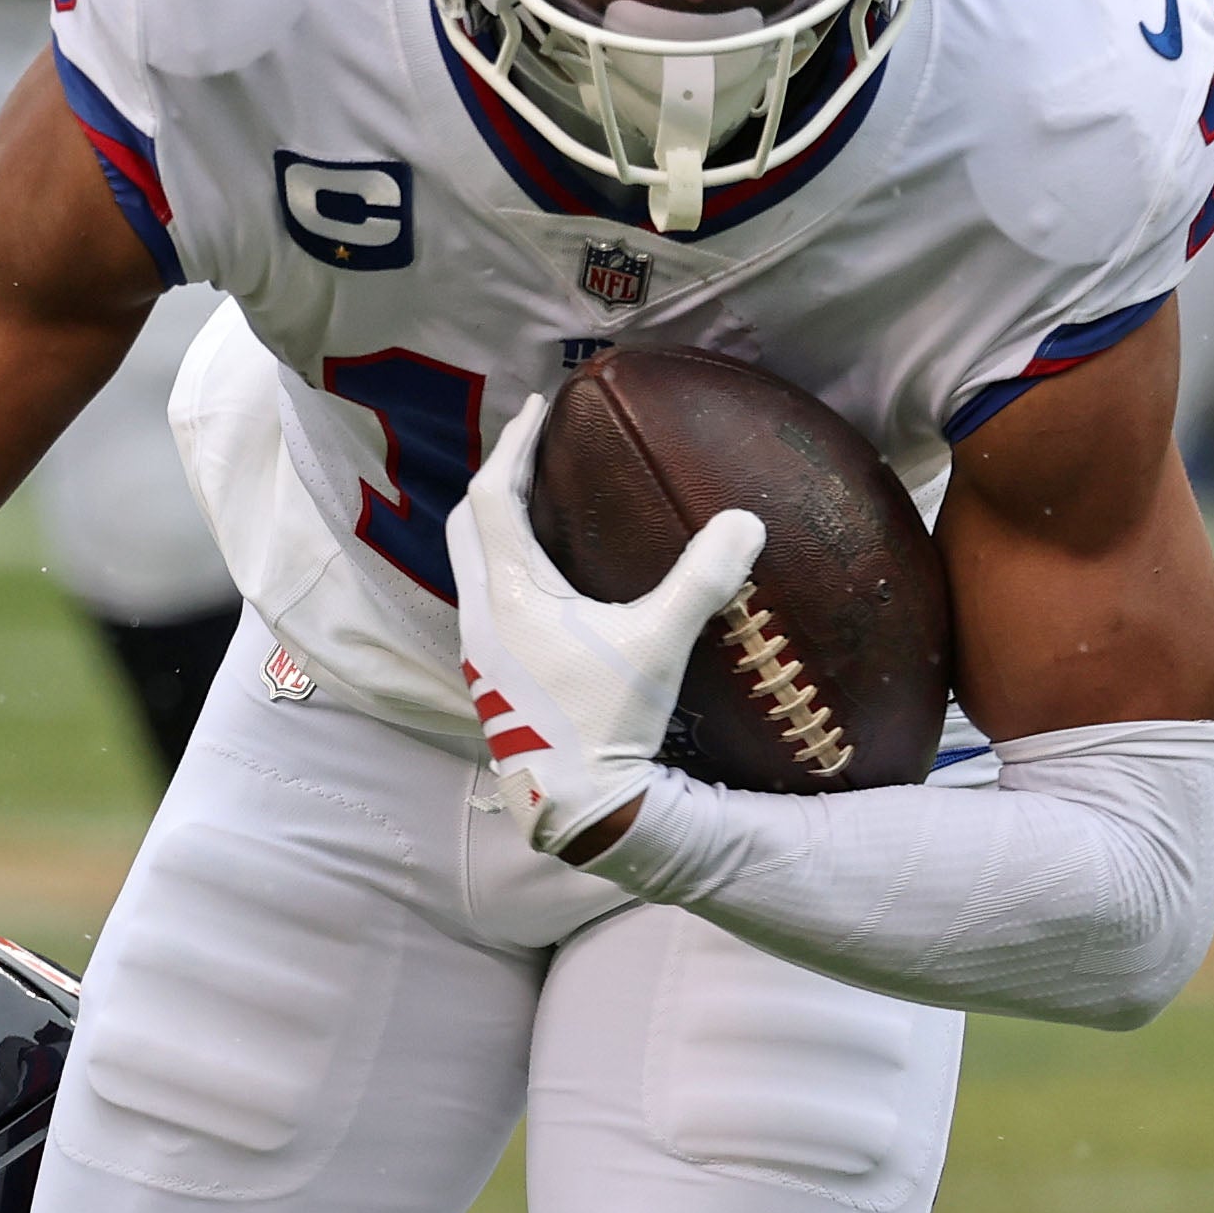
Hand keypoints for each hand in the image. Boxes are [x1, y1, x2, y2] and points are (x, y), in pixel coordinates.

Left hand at [451, 392, 761, 859]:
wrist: (576, 805)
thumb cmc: (609, 723)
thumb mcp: (661, 644)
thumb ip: (703, 580)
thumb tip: (746, 520)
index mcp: (511, 593)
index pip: (491, 495)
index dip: (513, 444)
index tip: (537, 406)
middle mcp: (482, 615)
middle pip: (467, 524)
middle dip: (496, 476)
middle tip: (532, 446)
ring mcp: (480, 649)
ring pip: (471, 564)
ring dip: (495, 525)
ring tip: (537, 502)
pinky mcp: (492, 676)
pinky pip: (486, 599)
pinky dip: (505, 567)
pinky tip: (545, 580)